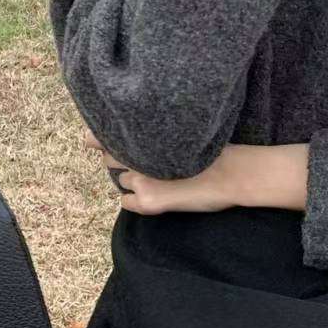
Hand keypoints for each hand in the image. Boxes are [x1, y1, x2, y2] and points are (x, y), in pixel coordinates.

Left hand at [84, 128, 309, 213]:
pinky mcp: (148, 202)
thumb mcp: (185, 128)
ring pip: (120, 178)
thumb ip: (158, 127)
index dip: (100, 136)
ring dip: (130, 179)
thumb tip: (139, 125)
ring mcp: (142, 179)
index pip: (106, 134)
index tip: (94, 138)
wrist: (233, 174)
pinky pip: (126, 202)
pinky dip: (133, 200)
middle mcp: (138, 155)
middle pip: (110, 156)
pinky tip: (151, 197)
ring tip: (152, 179)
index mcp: (146, 134)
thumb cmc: (216, 149)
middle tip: (140, 163)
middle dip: (119, 157)